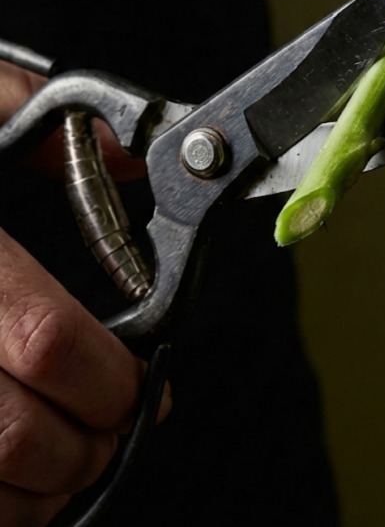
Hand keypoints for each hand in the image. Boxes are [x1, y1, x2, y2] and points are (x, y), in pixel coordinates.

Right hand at [0, 63, 165, 524]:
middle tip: (116, 423)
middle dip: (90, 443)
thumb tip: (132, 155)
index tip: (142, 383)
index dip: (113, 377)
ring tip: (69, 455)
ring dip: (42, 488)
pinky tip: (10, 478)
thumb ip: (48, 124)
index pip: (46, 338)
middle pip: (15, 434)